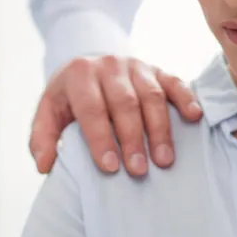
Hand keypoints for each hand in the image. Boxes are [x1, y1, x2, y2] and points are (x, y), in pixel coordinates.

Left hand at [29, 55, 202, 175]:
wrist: (91, 65)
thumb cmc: (71, 97)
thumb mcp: (49, 111)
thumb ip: (42, 138)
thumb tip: (45, 165)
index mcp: (80, 74)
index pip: (91, 108)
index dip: (100, 138)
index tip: (110, 167)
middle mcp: (109, 66)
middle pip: (124, 103)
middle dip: (132, 138)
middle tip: (138, 170)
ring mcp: (137, 66)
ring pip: (151, 96)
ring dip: (160, 129)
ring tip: (164, 160)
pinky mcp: (158, 69)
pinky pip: (175, 82)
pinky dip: (186, 98)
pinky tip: (194, 118)